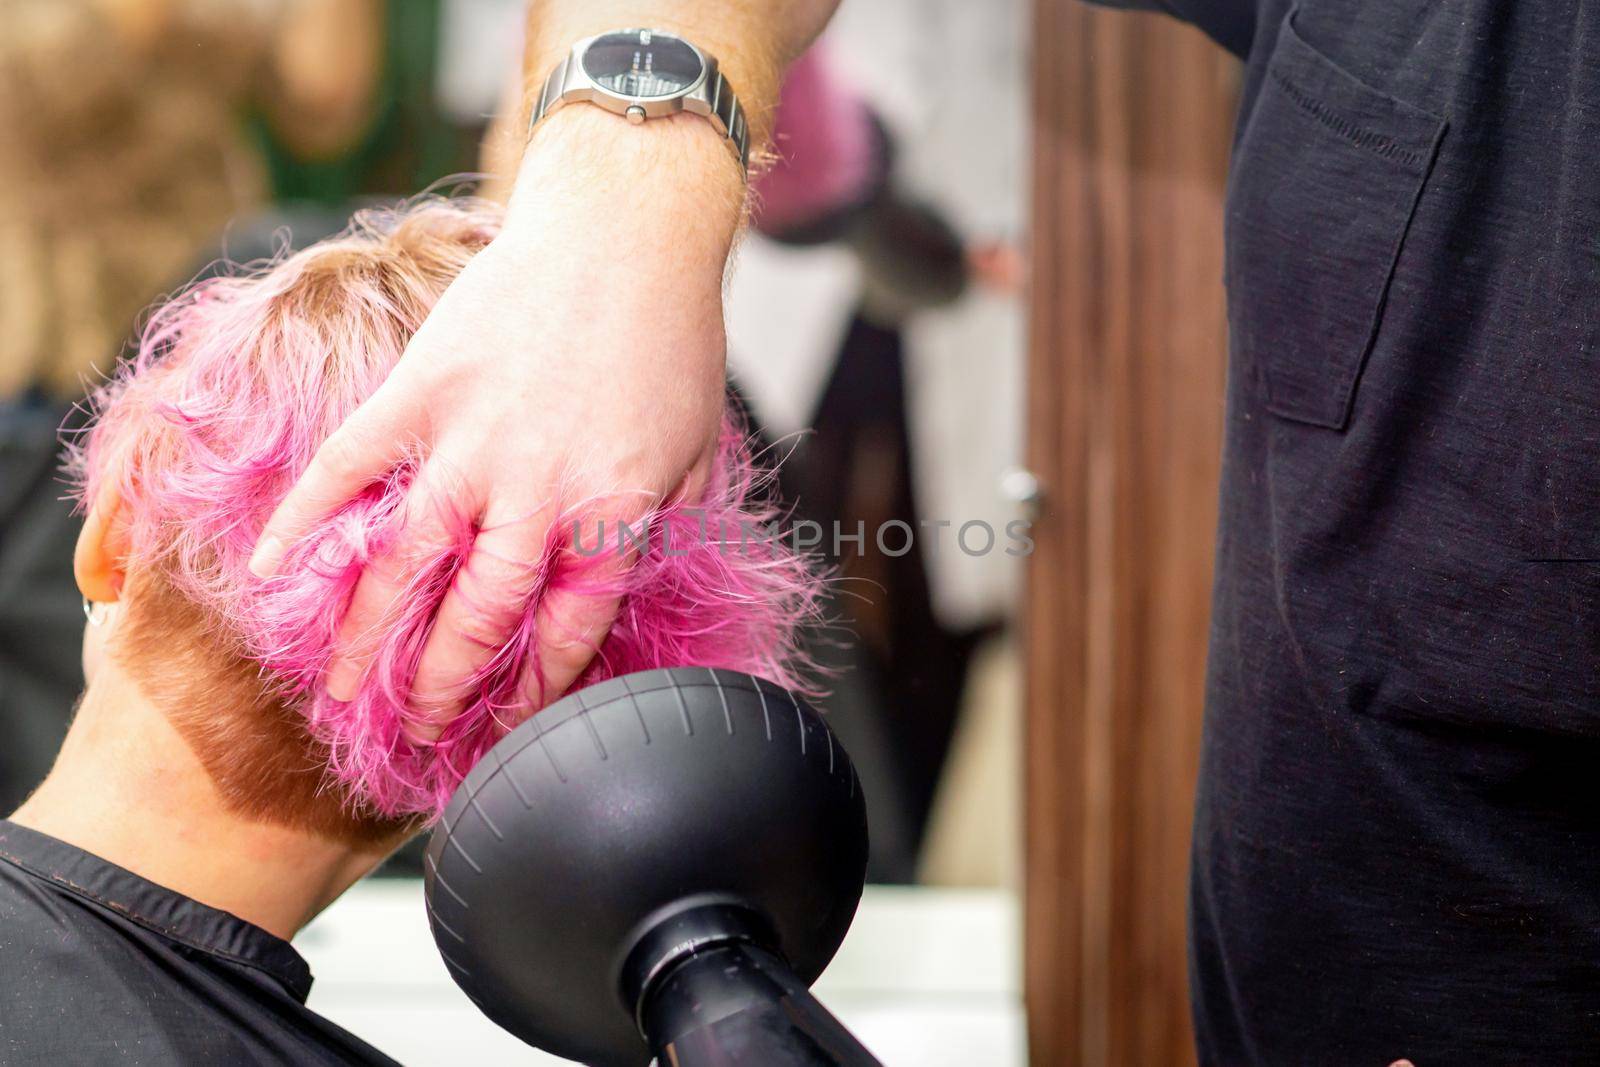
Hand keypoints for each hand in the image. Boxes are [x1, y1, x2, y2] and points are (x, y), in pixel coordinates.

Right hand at [249, 108, 741, 738]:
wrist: (627, 232)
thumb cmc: (674, 337)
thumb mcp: (701, 447)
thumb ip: (663, 520)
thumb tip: (633, 577)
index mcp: (612, 514)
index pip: (566, 630)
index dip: (534, 690)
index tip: (506, 726)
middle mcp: (536, 495)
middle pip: (477, 617)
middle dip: (441, 686)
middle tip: (412, 729)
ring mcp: (470, 443)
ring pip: (406, 564)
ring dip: (365, 635)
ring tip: (336, 688)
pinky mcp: (419, 390)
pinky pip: (347, 467)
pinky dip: (303, 517)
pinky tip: (267, 566)